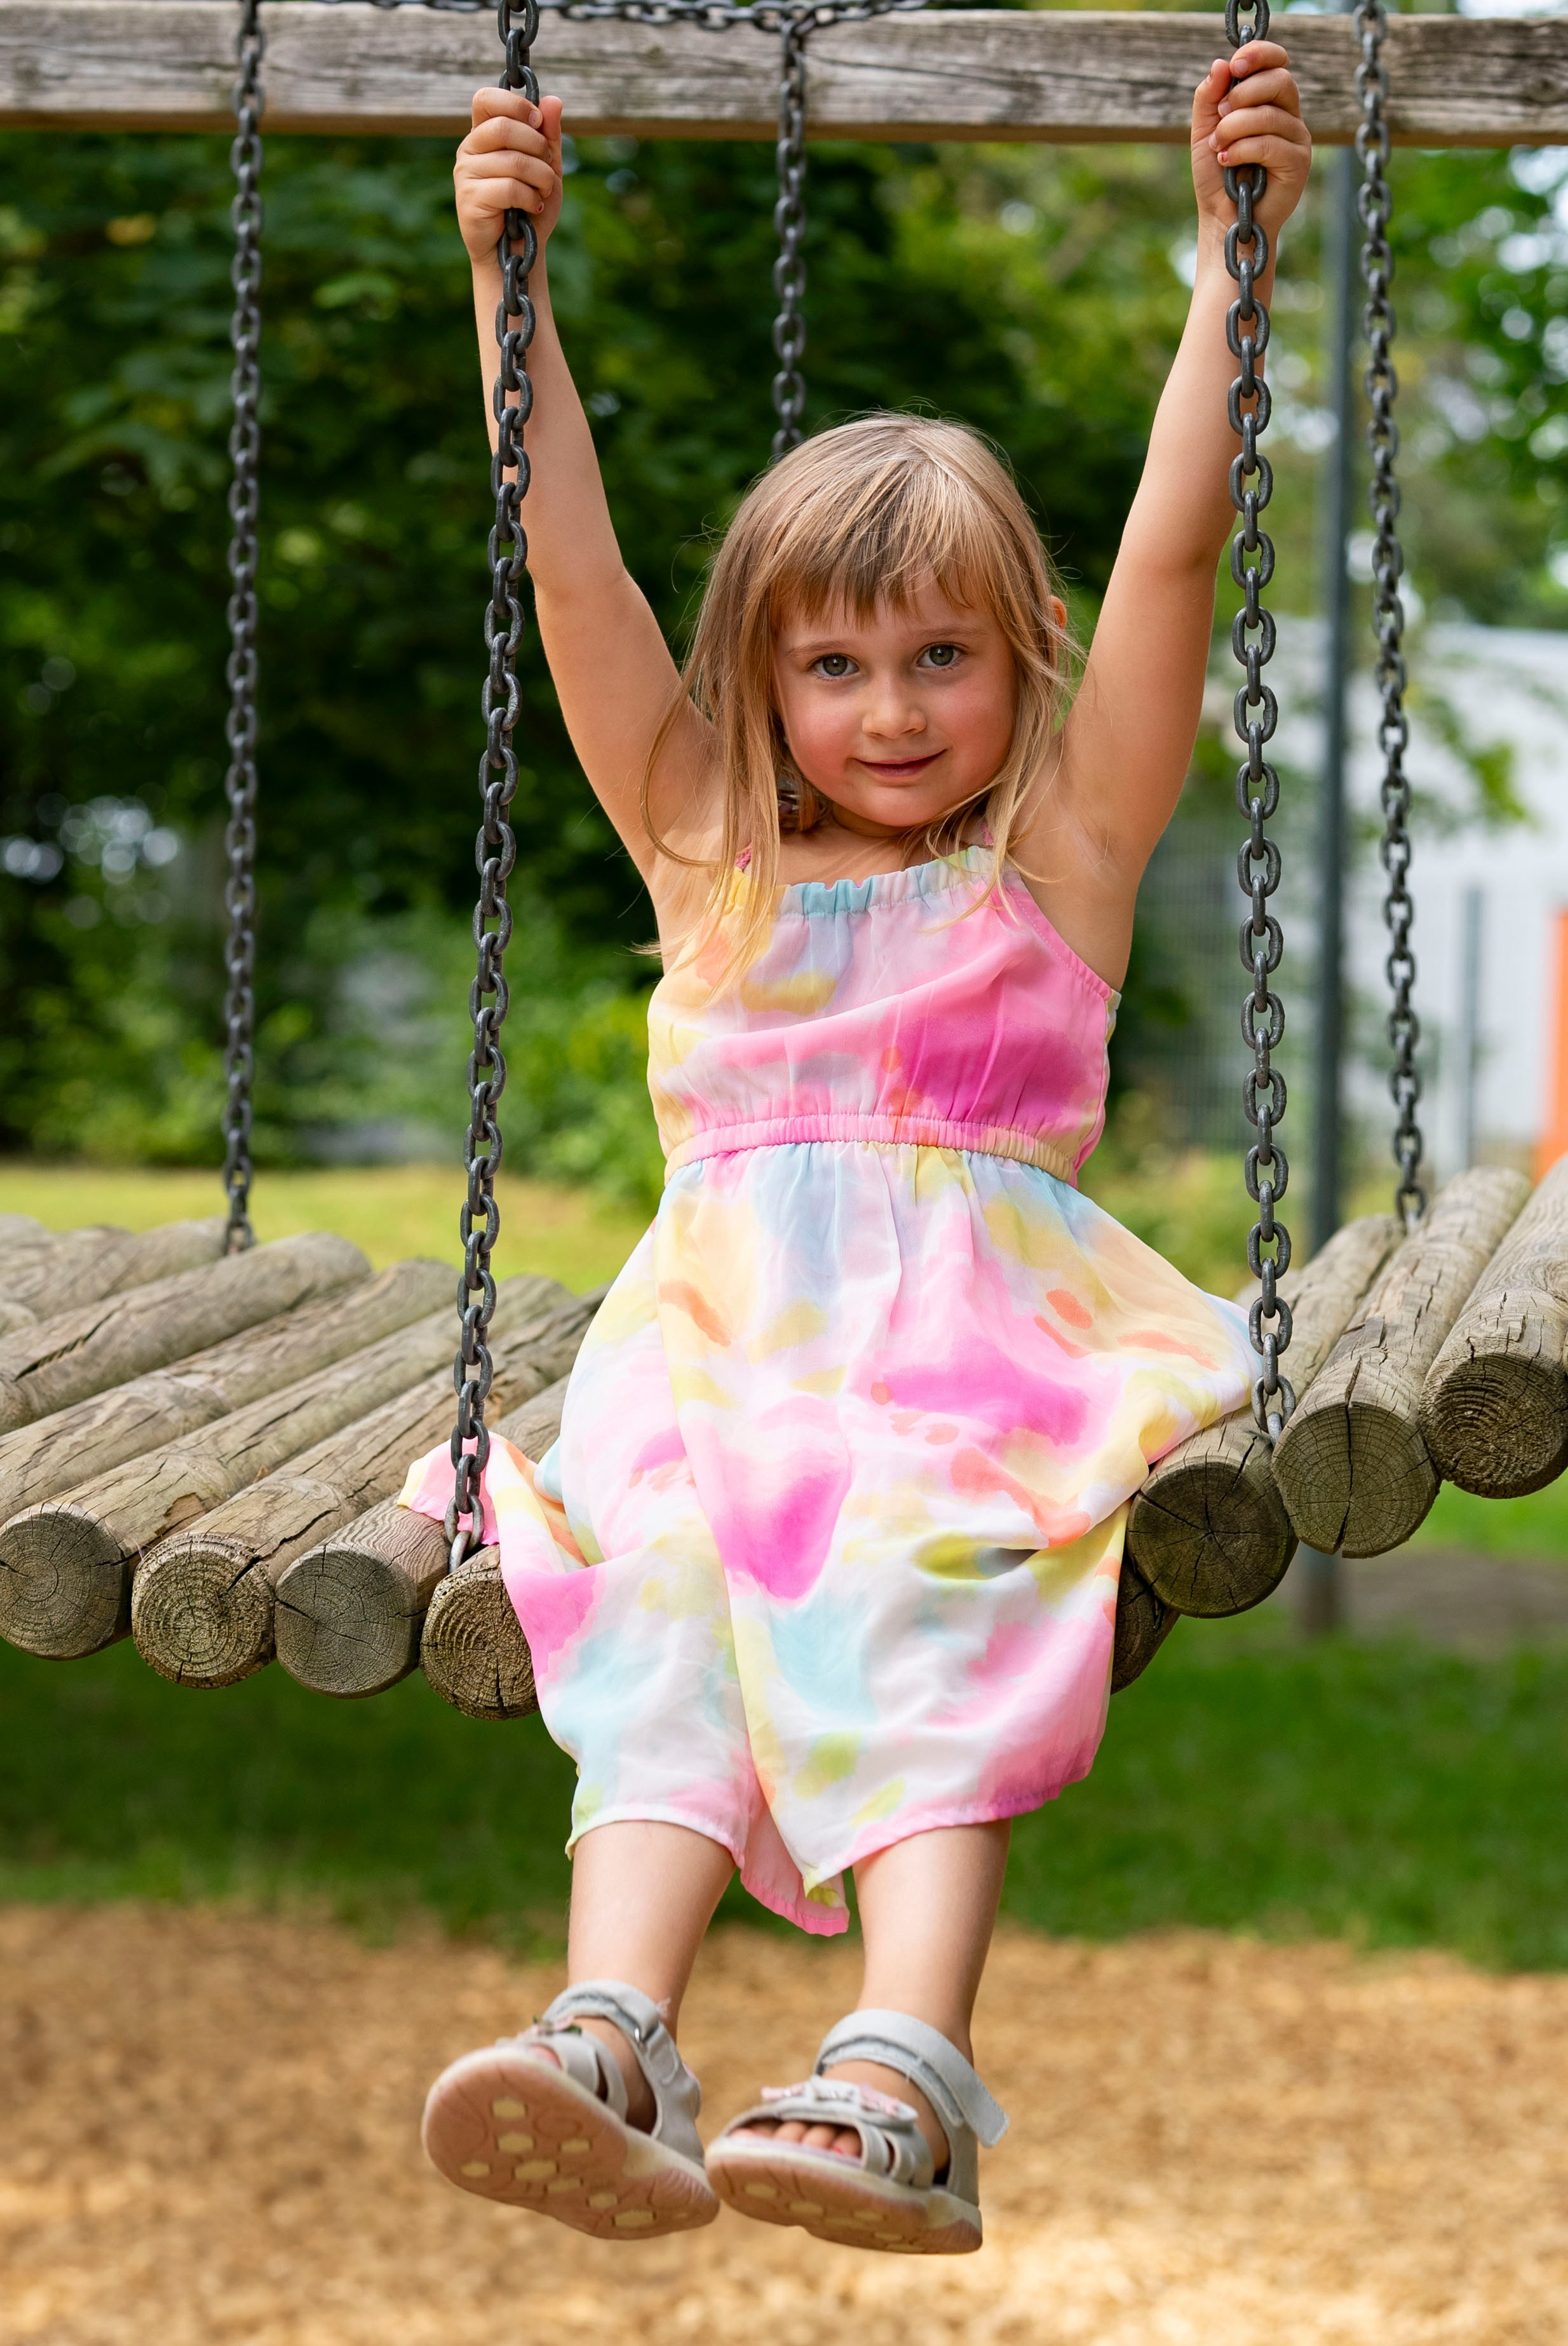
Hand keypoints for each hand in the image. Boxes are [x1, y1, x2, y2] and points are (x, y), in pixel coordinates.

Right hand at [454, 87, 564, 267]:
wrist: (520, 250)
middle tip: (547, 165)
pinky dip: (531, 197)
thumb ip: (548, 135)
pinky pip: (509, 187)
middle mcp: (469, 149)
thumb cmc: (531, 206)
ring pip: (512, 160)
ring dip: (540, 177)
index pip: (486, 99)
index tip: (538, 122)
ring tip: (543, 191)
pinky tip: (533, 207)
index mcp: (484, 134)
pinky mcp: (469, 199)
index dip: (515, 104)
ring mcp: (465, 173)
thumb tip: (553, 100)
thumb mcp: (547, 166)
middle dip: (538, 146)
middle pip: (504, 127)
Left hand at [1190, 43, 1311, 241]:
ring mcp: (1298, 139)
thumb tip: (1220, 63)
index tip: (1234, 65)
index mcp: (1271, 102)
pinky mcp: (1299, 163)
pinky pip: (1270, 143)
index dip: (1259, 55)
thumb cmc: (1218, 178)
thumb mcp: (1205, 131)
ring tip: (1218, 146)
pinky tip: (1227, 160)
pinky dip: (1242, 149)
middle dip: (1243, 94)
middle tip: (1220, 115)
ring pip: (1271, 114)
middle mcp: (1290, 116)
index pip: (1278, 63)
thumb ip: (1209, 98)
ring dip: (1234, 127)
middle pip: (1279, 81)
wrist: (1223, 220)